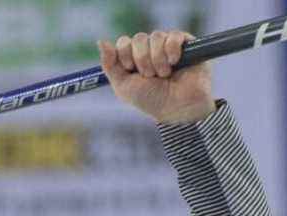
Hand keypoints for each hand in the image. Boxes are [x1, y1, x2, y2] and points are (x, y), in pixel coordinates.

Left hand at [97, 31, 215, 124]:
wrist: (178, 108)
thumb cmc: (151, 100)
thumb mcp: (123, 86)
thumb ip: (110, 65)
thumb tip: (101, 41)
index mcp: (133, 59)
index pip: (123, 42)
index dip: (125, 55)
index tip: (131, 70)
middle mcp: (149, 50)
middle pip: (138, 38)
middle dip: (142, 60)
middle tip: (149, 76)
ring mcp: (167, 46)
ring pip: (156, 36)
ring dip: (157, 59)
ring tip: (164, 75)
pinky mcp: (186, 44)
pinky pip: (173, 36)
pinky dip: (171, 50)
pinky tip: (175, 63)